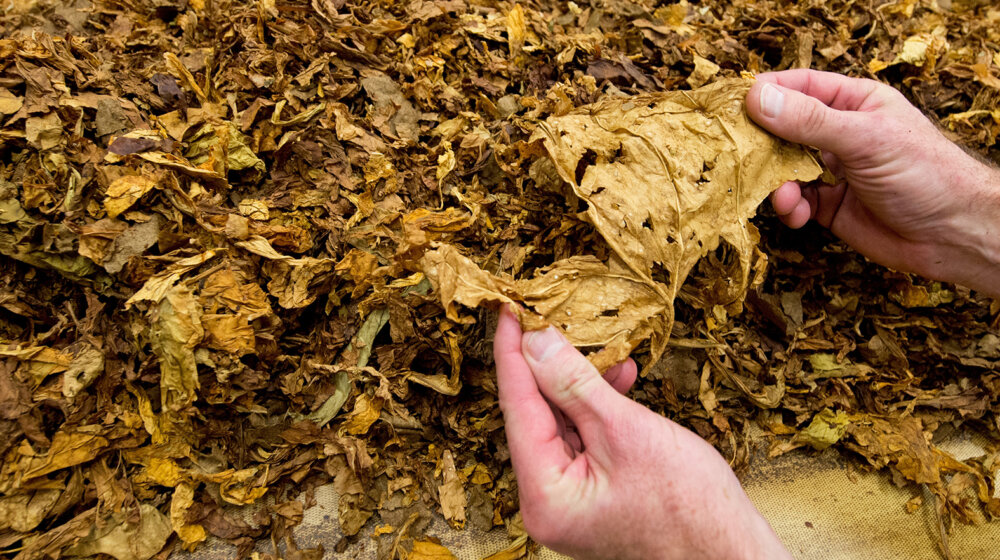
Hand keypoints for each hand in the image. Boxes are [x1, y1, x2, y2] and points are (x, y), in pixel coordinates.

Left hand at [494, 306, 789, 559]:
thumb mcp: (626, 431)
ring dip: (580, 384)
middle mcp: (547, 503)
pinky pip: (584, 441)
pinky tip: (621, 381)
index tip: (511, 311)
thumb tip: (536, 342)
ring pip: (561, 425)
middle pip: (535, 416)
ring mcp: (569, 502)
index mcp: (544, 495)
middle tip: (552, 317)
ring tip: (605, 349)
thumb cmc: (690, 508)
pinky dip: (599, 410)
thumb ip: (575, 383)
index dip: (514, 354)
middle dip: (549, 365)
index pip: (517, 407)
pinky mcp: (593, 497)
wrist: (733, 555)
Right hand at [746, 69, 999, 294]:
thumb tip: (758, 98)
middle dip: (762, 145)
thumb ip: (810, 120)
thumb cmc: (925, 173)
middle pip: (784, 129)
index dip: (767, 94)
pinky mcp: (830, 206)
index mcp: (854, 103)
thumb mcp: (864, 138)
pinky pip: (795, 201)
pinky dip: (789, 208)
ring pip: (784, 169)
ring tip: (783, 196)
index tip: (736, 108)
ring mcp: (834, 170)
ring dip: (775, 182)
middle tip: (742, 156)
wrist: (953, 234)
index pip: (801, 87)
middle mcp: (840, 134)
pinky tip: (796, 213)